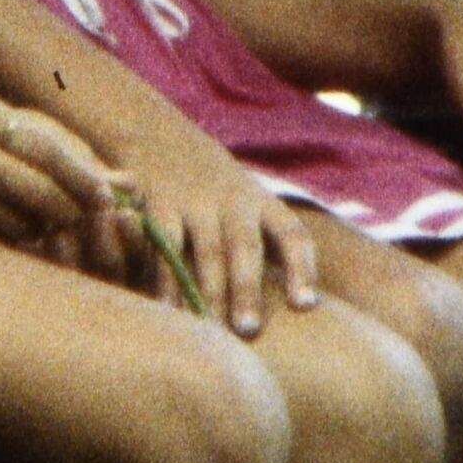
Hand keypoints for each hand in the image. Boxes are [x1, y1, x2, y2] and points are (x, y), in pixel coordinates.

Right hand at [0, 81, 124, 260]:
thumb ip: (18, 136)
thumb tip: (99, 171)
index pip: (51, 150)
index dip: (86, 183)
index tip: (108, 203)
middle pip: (41, 193)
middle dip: (69, 220)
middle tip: (82, 237)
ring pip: (15, 224)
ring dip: (36, 241)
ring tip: (42, 248)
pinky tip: (2, 259)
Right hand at [112, 109, 290, 333]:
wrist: (155, 132)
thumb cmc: (211, 185)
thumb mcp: (245, 199)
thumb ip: (265, 242)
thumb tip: (296, 306)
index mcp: (261, 202)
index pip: (292, 234)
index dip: (302, 268)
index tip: (307, 305)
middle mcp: (232, 200)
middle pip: (245, 246)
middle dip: (247, 289)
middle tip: (249, 330)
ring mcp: (195, 201)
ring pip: (205, 250)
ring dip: (208, 292)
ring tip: (211, 329)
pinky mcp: (158, 204)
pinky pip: (164, 245)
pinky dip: (165, 278)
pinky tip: (168, 309)